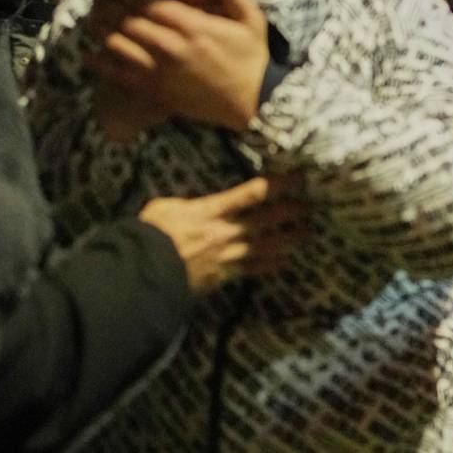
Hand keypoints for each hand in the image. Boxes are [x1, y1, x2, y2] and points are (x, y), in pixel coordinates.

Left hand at [86, 0, 270, 130]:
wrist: (254, 103)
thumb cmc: (252, 60)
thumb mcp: (250, 20)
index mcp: (192, 25)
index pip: (147, 2)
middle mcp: (170, 46)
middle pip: (126, 20)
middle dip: (107, 5)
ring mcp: (160, 70)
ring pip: (117, 44)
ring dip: (100, 29)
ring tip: (93, 19)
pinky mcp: (155, 91)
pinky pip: (118, 75)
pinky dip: (99, 63)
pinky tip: (88, 54)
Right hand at [138, 175, 305, 294]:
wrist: (144, 272)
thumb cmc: (149, 235)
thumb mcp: (165, 208)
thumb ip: (186, 204)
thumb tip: (194, 204)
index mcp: (211, 211)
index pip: (251, 193)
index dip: (277, 184)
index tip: (297, 177)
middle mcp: (226, 231)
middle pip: (267, 219)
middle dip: (290, 211)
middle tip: (308, 206)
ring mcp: (228, 254)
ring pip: (267, 245)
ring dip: (289, 239)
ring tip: (308, 234)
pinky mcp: (225, 275)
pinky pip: (253, 269)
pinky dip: (270, 266)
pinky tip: (285, 263)